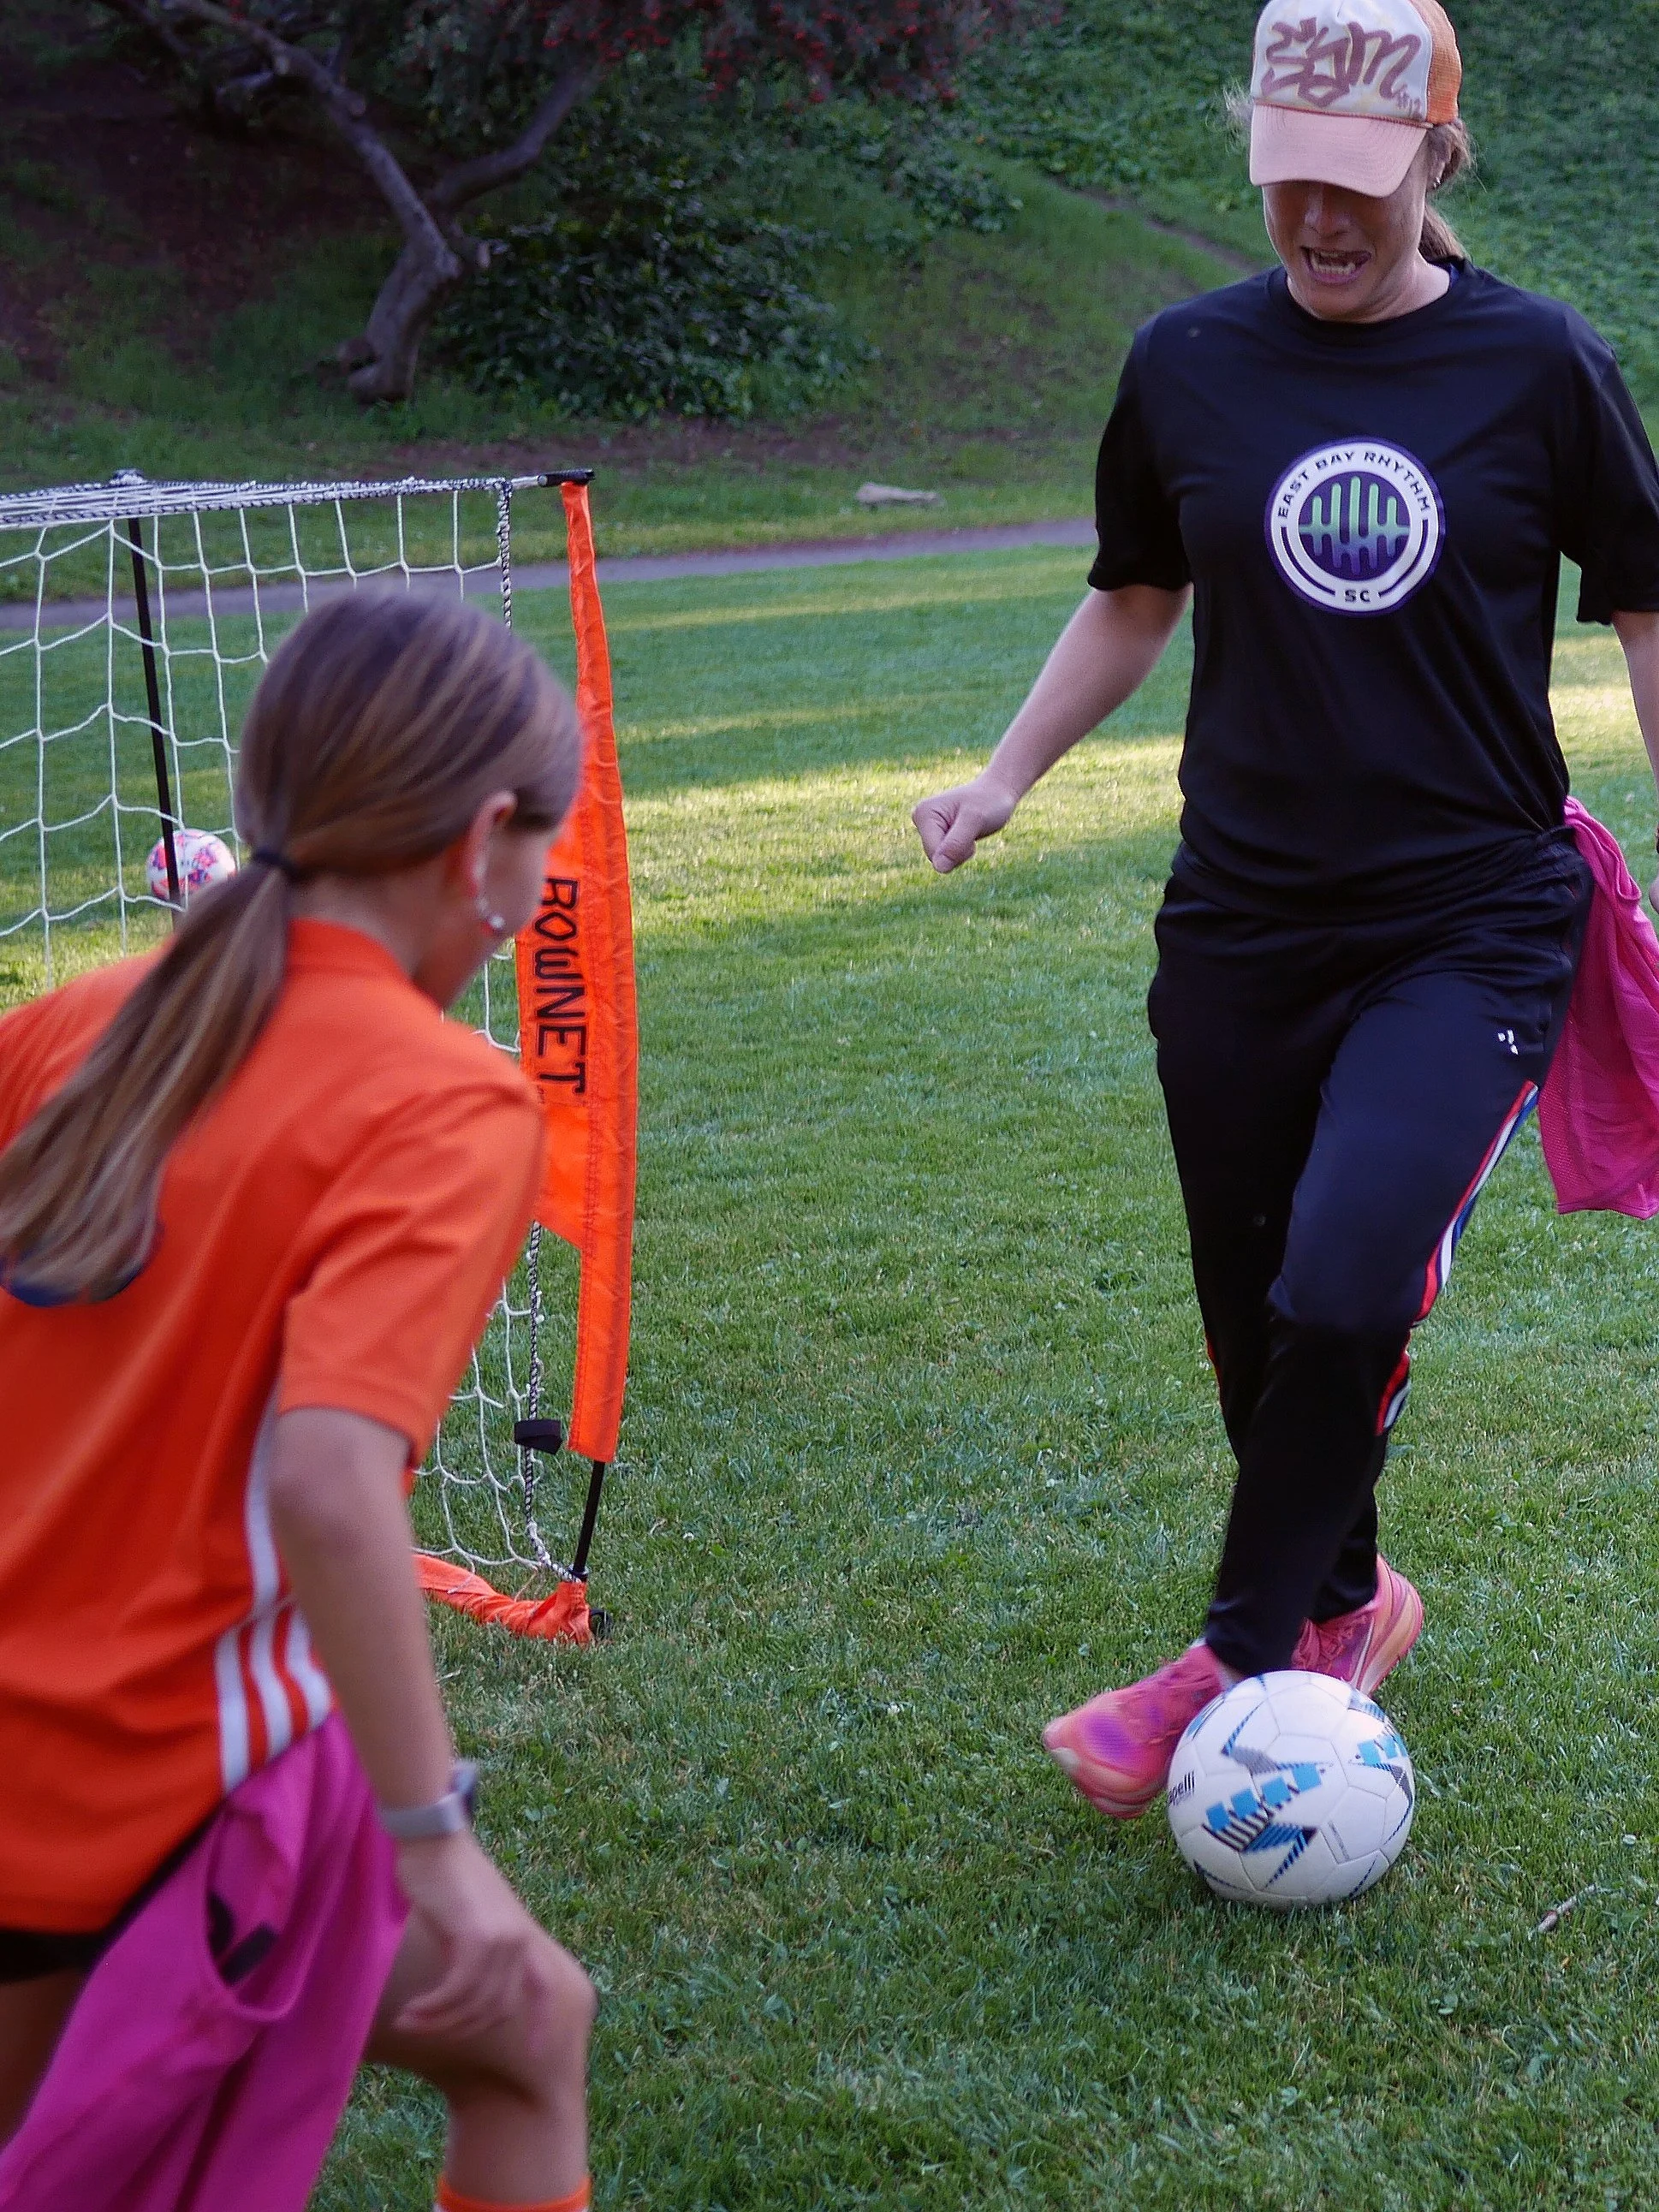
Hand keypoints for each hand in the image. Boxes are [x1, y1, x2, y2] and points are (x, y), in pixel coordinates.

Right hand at [392, 1830, 555, 2044]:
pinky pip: (457, 1992)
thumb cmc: (445, 1878)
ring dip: (438, 2021)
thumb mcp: (471, 1919)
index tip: (534, 2054)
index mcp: (522, 1934)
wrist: (434, 1839)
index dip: (542, 2022)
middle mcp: (519, 1939)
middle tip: (423, 2027)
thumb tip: (466, 1995)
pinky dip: (433, 2008)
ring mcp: (502, 1939)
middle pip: (496, 2008)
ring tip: (408, 2020)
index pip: (546, 1985)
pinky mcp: (477, 1938)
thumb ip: (478, 1951)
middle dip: (460, 2027)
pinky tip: (412, 2010)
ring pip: (474, 2005)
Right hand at [911, 774, 1018, 873]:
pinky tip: (968, 834)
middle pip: (936, 858)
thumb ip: (956, 843)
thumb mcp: (975, 820)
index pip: (933, 852)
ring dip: (961, 853)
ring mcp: (928, 828)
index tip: (970, 829)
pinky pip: (947, 858)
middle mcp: (920, 820)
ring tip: (970, 830)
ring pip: (942, 860)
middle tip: (972, 830)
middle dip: (959, 852)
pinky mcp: (936, 835)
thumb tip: (939, 868)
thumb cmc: (988, 802)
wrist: (997, 792)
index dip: (957, 850)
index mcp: (923, 813)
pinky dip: (962, 852)